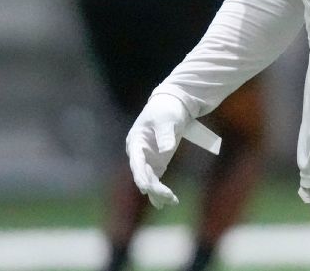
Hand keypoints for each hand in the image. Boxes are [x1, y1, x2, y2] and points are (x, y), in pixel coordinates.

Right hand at [125, 93, 190, 208]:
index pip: (136, 162)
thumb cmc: (166, 110)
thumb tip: (165, 150)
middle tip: (168, 196)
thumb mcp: (167, 119)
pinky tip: (166, 202)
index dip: (140, 175)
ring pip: (150, 180)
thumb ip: (165, 134)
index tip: (145, 187)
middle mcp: (138, 154)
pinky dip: (160, 191)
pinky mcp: (157, 163)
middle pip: (143, 174)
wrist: (173, 106)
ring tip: (172, 201)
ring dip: (158, 192)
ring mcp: (147, 160)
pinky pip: (156, 180)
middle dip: (154, 187)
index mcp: (135, 141)